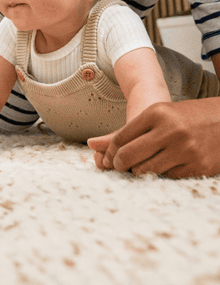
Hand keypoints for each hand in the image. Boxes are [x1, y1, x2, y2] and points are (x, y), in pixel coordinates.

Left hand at [87, 99, 219, 177]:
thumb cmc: (185, 116)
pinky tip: (161, 168)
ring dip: (138, 171)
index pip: (121, 137)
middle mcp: (169, 130)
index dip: (111, 151)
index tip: (110, 157)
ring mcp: (185, 150)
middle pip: (129, 156)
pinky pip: (167, 176)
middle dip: (119, 164)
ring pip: (146, 170)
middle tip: (118, 166)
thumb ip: (131, 129)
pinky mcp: (197, 166)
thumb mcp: (160, 113)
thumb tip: (93, 145)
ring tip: (137, 168)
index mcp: (156, 113)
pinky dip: (161, 174)